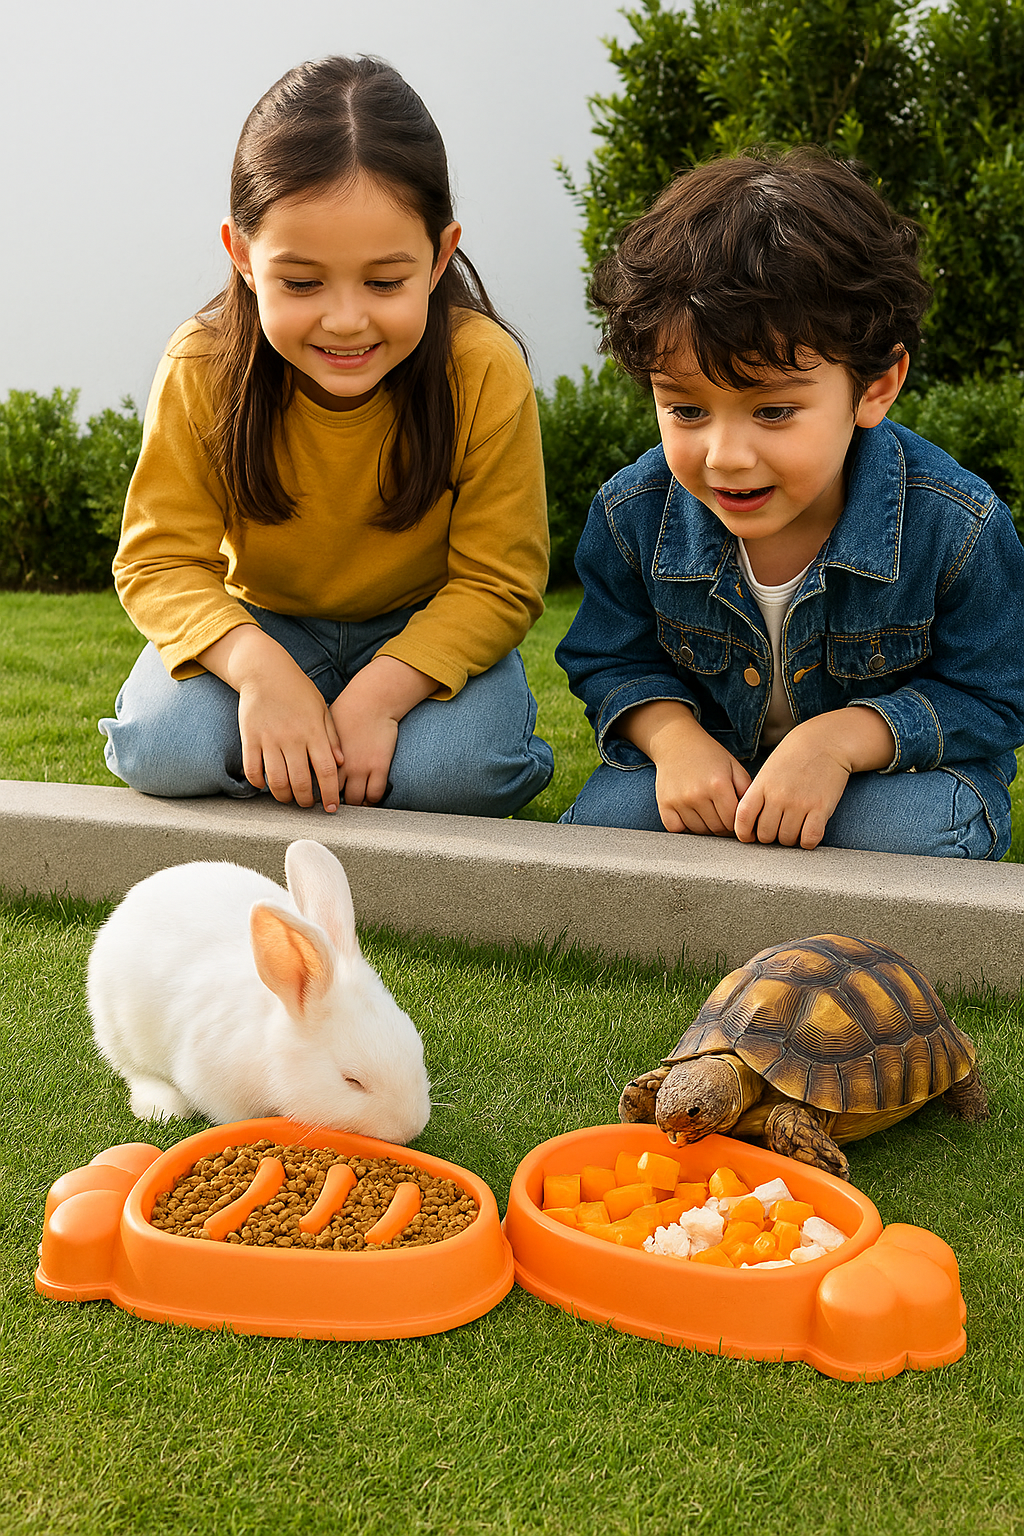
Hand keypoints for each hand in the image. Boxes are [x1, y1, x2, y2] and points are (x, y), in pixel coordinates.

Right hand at [197, 625, 343, 809]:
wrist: (264, 670)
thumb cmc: (297, 690)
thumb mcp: (321, 709)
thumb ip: (332, 736)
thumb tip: (341, 763)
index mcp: (313, 732)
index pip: (327, 771)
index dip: (331, 794)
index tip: (332, 808)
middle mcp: (292, 738)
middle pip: (301, 782)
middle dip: (306, 801)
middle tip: (308, 805)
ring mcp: (269, 739)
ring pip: (277, 781)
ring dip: (284, 796)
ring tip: (289, 798)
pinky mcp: (249, 738)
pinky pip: (253, 769)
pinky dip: (259, 783)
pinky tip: (265, 785)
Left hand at [329, 655, 435, 805]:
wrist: (373, 700)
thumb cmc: (347, 709)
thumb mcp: (320, 726)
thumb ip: (314, 746)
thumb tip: (301, 756)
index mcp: (323, 755)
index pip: (314, 784)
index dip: (315, 794)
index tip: (316, 798)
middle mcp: (341, 764)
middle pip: (332, 796)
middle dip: (331, 803)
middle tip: (333, 805)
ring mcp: (361, 767)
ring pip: (354, 800)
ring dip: (352, 804)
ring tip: (351, 804)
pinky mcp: (379, 767)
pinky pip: (375, 794)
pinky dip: (371, 800)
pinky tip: (368, 798)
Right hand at [616, 700, 751, 834]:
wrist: (677, 743)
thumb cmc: (708, 755)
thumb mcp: (734, 767)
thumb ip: (747, 791)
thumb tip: (752, 817)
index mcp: (718, 785)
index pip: (733, 821)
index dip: (737, 822)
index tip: (735, 817)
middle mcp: (697, 794)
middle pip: (716, 829)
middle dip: (723, 825)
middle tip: (722, 815)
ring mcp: (679, 801)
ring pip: (698, 832)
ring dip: (705, 827)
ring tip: (708, 813)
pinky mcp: (665, 804)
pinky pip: (677, 829)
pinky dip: (685, 827)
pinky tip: (691, 815)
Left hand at [735, 707, 895, 848]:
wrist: (826, 742)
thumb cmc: (795, 756)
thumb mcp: (768, 771)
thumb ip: (758, 794)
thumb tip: (749, 823)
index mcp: (761, 786)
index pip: (743, 819)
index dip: (744, 833)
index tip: (750, 836)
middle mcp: (778, 796)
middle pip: (766, 835)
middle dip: (770, 837)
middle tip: (777, 830)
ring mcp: (799, 803)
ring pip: (787, 840)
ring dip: (790, 839)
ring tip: (794, 829)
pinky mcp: (820, 808)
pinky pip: (809, 838)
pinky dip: (808, 842)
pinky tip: (809, 833)